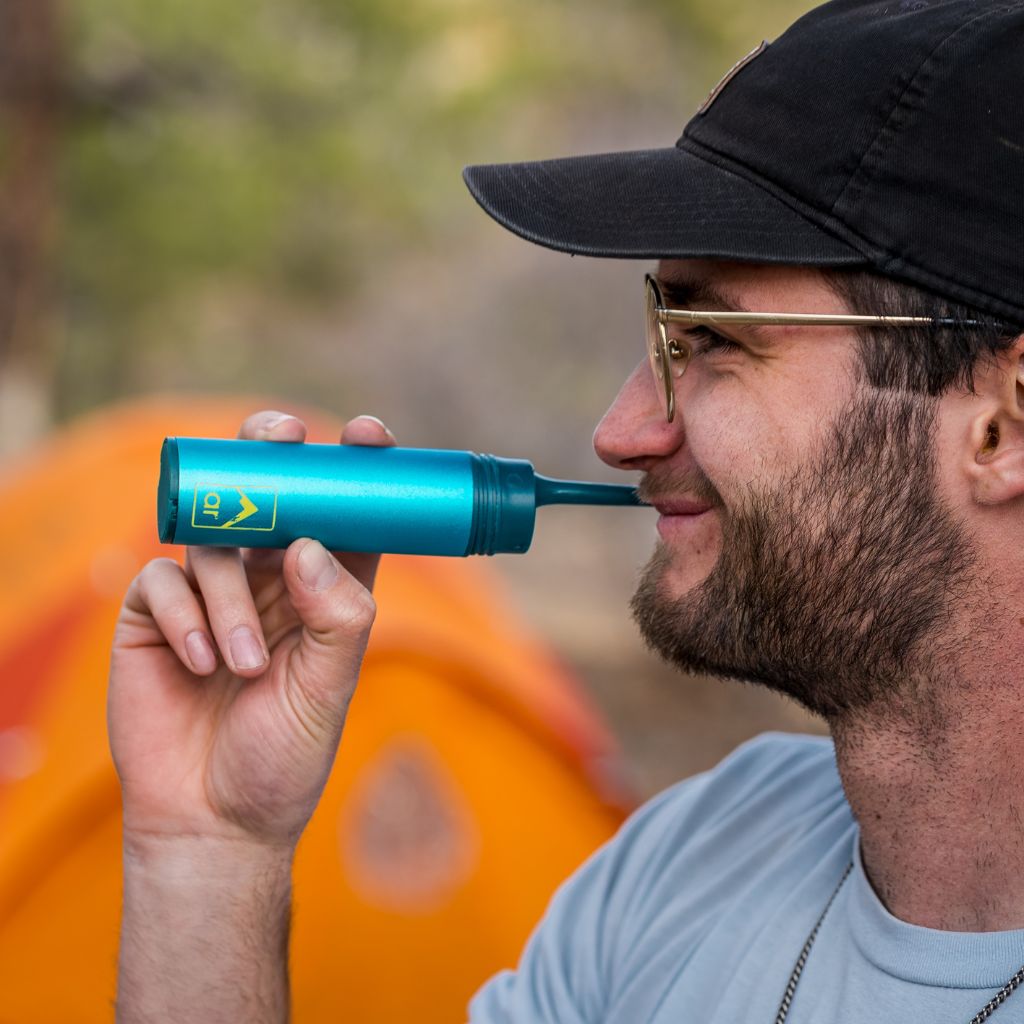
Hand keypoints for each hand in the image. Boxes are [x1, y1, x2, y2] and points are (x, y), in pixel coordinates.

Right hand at [108, 410, 395, 849]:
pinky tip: (200, 662)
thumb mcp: (330, 686)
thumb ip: (335, 614)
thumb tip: (311, 543)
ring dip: (231, 598)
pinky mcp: (153, 615)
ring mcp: (209, 592)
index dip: (354, 468)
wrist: (214, 819)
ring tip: (245, 666)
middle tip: (280, 435)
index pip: (341, 513)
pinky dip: (185, 617)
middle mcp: (268, 578)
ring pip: (213, 542)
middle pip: (266, 493)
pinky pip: (161, 583)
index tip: (365, 434)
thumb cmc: (284, 753)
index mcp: (322, 587)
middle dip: (270, 454)